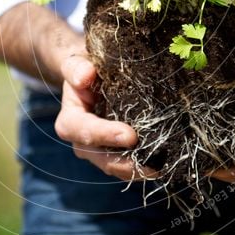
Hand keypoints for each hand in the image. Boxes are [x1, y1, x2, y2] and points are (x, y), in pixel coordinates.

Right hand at [54, 52, 157, 180]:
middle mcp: (83, 143)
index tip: (130, 135)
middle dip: (126, 163)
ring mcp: (100, 153)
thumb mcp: (77, 63)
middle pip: (102, 159)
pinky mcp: (116, 156)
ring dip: (138, 170)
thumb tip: (85, 76)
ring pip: (117, 168)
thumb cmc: (86, 70)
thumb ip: (76, 68)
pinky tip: (164, 165)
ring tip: (161, 169)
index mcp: (70, 122)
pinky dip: (145, 167)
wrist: (91, 80)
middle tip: (152, 165)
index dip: (106, 135)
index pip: (85, 131)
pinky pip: (129, 167)